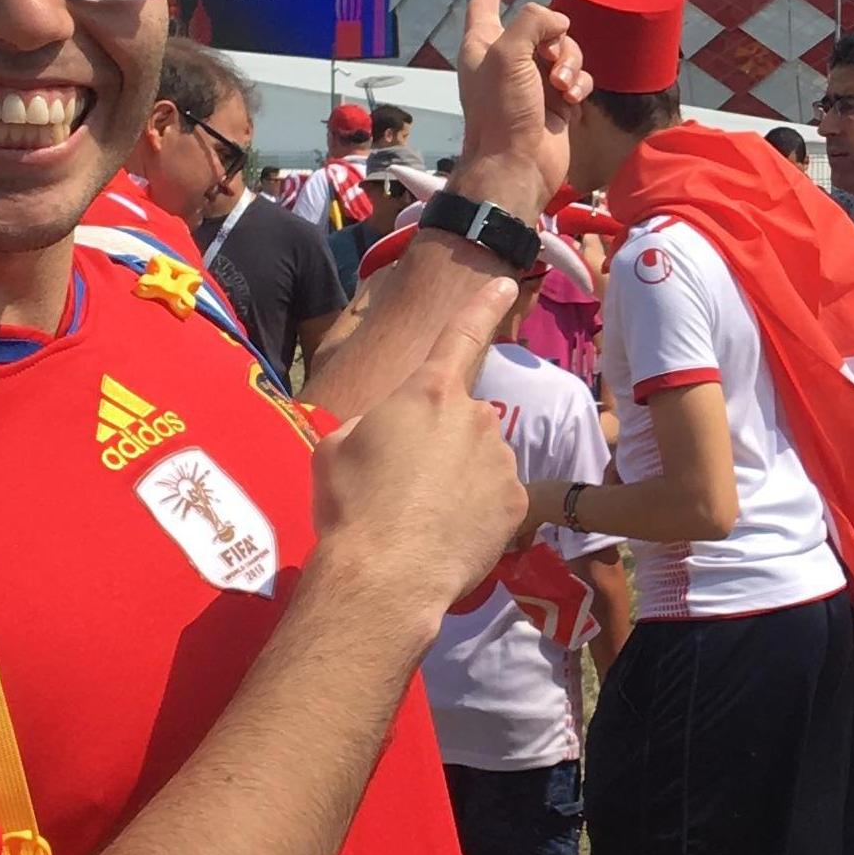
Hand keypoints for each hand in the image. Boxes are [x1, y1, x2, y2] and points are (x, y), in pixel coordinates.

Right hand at [310, 269, 529, 625]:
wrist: (385, 572)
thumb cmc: (350, 504)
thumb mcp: (336, 446)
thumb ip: (372, 422)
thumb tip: (388, 430)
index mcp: (428, 392)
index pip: (460, 335)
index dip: (482, 305)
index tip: (503, 282)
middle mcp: (475, 417)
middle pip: (462, 418)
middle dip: (442, 440)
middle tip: (406, 481)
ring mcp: (501, 460)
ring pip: (482, 459)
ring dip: (461, 477)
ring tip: (424, 514)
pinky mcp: (517, 503)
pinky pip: (498, 497)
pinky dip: (479, 511)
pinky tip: (449, 532)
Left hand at [451, 0, 585, 215]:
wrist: (518, 164)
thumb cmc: (502, 110)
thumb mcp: (507, 53)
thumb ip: (533, 22)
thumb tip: (559, 23)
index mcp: (484, 44)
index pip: (483, 8)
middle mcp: (508, 60)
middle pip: (543, 27)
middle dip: (557, 39)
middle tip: (551, 60)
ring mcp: (535, 82)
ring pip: (566, 52)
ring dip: (571, 64)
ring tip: (562, 87)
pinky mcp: (558, 103)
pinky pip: (578, 79)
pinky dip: (579, 85)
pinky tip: (571, 100)